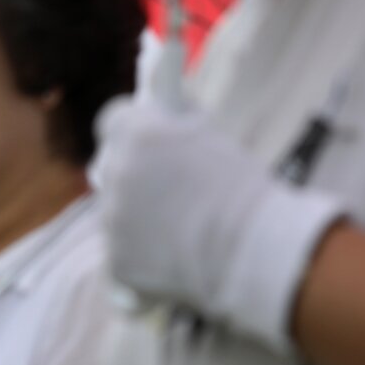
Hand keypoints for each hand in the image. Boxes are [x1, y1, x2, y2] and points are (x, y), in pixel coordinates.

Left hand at [94, 96, 344, 351]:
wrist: (253, 247)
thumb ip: (174, 120)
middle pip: (111, 168)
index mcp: (136, 132)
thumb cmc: (242, 184)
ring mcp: (112, 220)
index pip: (111, 120)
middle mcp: (116, 172)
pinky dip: (140, 257)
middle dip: (132, 175)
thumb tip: (160, 103)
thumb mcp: (208, 132)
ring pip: (115, 213)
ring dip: (136, 217)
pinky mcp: (116, 261)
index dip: (129, 130)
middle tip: (168, 191)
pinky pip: (120, 254)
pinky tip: (171, 260)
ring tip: (178, 230)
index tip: (145, 142)